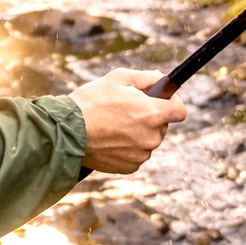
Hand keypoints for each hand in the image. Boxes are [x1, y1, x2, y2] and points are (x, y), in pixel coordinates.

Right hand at [69, 68, 186, 173]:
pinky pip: (135, 154)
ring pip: (147, 140)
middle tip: (124, 110)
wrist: (66, 131)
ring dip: (136, 133)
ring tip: (111, 125)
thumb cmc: (90, 101)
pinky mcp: (129, 167)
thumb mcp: (117, 78)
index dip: (172, 102)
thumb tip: (162, 79)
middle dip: (148, 117)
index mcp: (152, 113)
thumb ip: (145, 77)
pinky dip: (126, 147)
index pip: (180, 110)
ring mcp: (141, 154)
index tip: (161, 100)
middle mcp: (151, 137)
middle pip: (161, 125)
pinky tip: (108, 139)